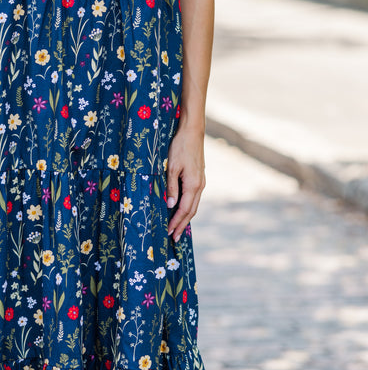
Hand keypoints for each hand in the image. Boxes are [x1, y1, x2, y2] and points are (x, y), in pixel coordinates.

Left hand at [166, 125, 205, 241]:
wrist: (192, 131)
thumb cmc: (180, 147)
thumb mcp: (171, 167)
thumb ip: (171, 187)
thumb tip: (170, 206)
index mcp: (193, 185)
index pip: (184, 210)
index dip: (176, 222)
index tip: (169, 233)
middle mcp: (200, 186)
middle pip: (191, 211)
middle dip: (182, 225)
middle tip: (174, 238)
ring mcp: (201, 182)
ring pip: (194, 205)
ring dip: (185, 217)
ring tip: (177, 227)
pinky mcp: (199, 177)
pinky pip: (194, 197)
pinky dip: (188, 207)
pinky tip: (181, 209)